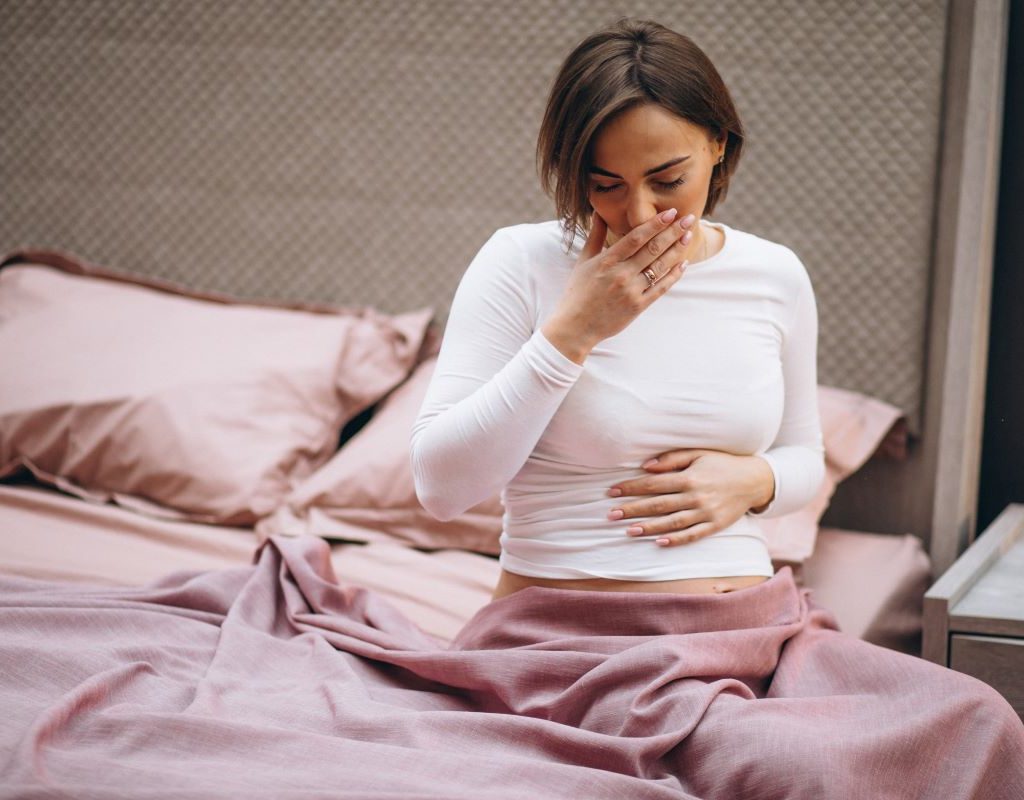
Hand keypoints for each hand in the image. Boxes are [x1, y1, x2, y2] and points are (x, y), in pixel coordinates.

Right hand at [548, 209, 695, 350]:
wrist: (576, 327)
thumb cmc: (577, 292)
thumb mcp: (583, 261)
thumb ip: (595, 236)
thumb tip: (599, 213)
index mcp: (607, 261)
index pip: (636, 237)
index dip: (655, 223)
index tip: (671, 212)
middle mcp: (621, 274)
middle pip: (653, 249)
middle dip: (673, 232)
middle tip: (689, 219)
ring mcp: (631, 291)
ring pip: (659, 267)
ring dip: (676, 250)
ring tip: (689, 237)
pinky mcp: (638, 306)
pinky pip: (661, 288)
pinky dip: (673, 276)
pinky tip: (683, 264)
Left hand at [605, 449, 774, 545]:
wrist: (754, 480)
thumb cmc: (722, 463)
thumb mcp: (698, 454)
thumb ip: (671, 459)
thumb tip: (645, 466)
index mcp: (689, 477)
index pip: (653, 483)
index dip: (631, 487)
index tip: (612, 491)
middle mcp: (696, 496)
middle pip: (658, 504)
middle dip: (633, 509)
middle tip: (611, 515)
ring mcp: (706, 513)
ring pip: (672, 522)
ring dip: (649, 528)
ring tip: (629, 531)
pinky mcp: (715, 525)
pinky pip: (692, 535)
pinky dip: (676, 540)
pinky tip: (659, 543)